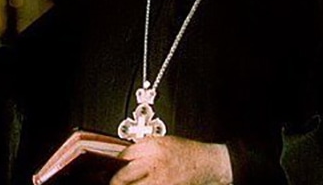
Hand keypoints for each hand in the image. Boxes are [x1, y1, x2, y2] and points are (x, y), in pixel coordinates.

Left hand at [111, 136, 231, 184]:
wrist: (209, 164)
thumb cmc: (188, 153)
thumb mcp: (164, 142)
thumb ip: (145, 149)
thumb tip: (125, 158)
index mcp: (153, 146)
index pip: (124, 155)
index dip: (116, 163)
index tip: (114, 168)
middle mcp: (154, 162)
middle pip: (122, 176)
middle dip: (116, 181)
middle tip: (115, 183)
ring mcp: (159, 180)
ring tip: (126, 184)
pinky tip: (145, 184)